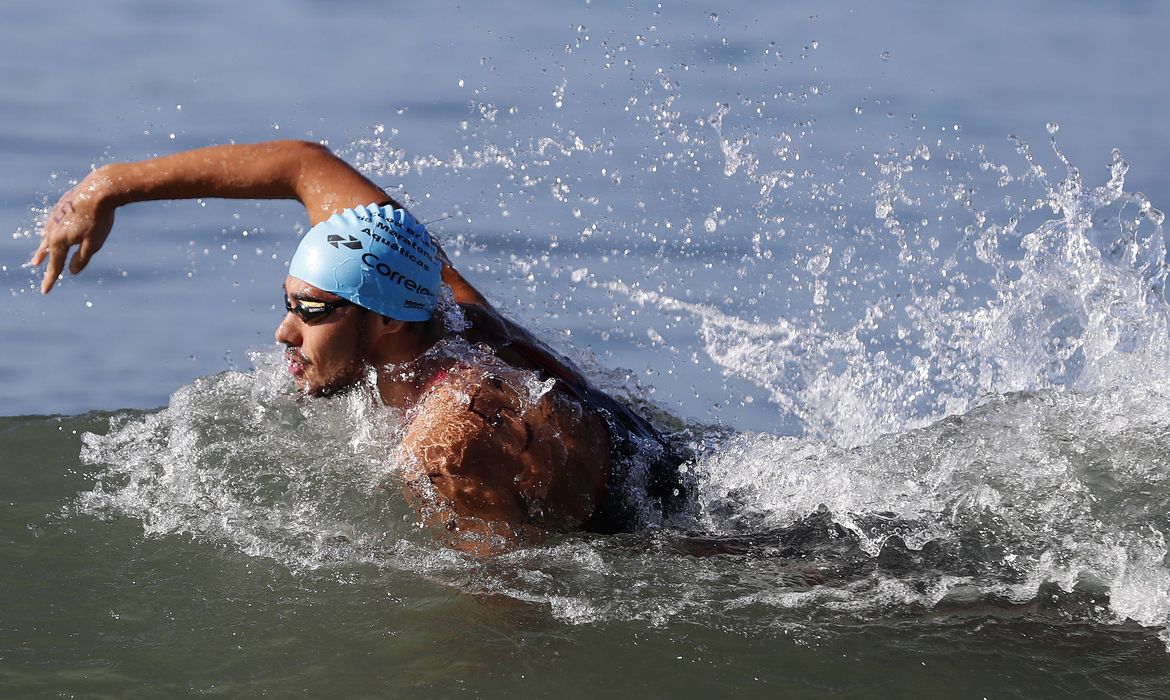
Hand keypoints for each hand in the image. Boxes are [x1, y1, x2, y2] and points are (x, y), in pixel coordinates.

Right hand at [30, 170, 115, 293]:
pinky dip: (51, 231)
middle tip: (36, 266)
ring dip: (44, 245)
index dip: (50, 279)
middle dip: (44, 259)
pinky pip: (53, 223)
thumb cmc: (98, 219)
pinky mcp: (61, 206)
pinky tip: (55, 230)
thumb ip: (81, 259)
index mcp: (59, 241)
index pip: (55, 265)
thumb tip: (71, 271)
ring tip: (41, 253)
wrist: (99, 190)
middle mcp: (52, 229)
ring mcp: (55, 216)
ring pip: (48, 234)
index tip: (45, 291)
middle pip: (47, 249)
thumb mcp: (93, 244)